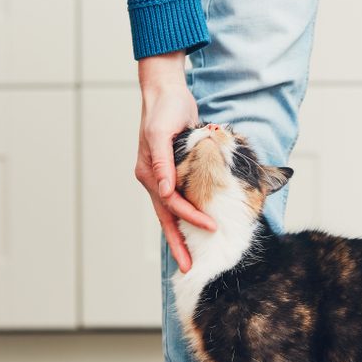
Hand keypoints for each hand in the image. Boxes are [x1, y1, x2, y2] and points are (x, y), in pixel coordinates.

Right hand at [135, 52, 215, 272]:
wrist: (166, 92)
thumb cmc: (165, 109)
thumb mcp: (162, 132)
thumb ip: (163, 162)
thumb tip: (165, 191)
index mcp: (150, 173)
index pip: (172, 204)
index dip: (191, 217)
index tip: (211, 227)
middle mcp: (154, 179)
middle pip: (167, 218)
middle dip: (178, 245)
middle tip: (188, 269)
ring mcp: (162, 177)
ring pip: (172, 214)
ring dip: (180, 235)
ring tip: (188, 258)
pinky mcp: (173, 172)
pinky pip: (179, 201)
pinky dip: (185, 217)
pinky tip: (193, 229)